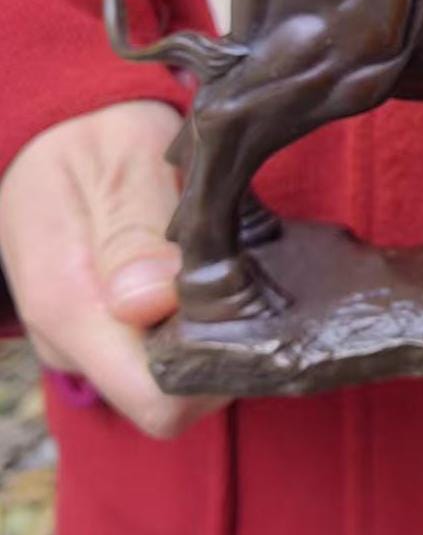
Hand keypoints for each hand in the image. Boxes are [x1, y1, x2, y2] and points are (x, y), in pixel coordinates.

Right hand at [0, 100, 226, 437]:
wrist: (49, 133)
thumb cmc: (93, 137)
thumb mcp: (121, 160)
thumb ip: (133, 231)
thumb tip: (150, 302)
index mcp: (71, 309)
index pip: (159, 402)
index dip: (218, 370)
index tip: (257, 313)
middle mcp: (76, 343)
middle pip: (175, 394)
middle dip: (226, 346)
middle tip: (261, 275)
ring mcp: (90, 339)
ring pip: (174, 369)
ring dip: (216, 327)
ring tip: (238, 261)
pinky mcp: (108, 325)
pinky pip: (164, 342)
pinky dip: (200, 314)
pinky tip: (219, 268)